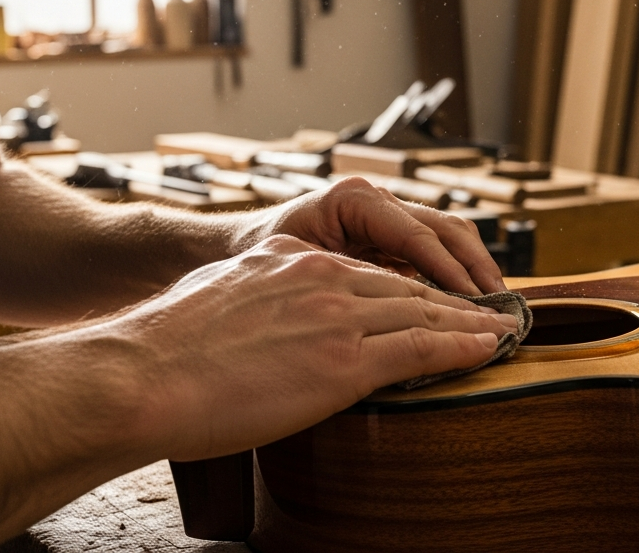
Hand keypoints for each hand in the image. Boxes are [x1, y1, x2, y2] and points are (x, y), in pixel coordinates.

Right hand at [112, 235, 516, 460]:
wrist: (138, 377)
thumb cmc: (160, 352)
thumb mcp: (218, 296)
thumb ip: (257, 296)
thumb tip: (268, 318)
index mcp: (289, 261)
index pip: (367, 272)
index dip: (409, 285)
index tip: (434, 297)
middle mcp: (319, 278)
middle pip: (404, 286)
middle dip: (451, 300)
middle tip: (487, 311)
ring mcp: (335, 317)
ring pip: (422, 312)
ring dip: (468, 323)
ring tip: (500, 330)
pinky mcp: (343, 362)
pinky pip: (420, 349)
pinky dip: (462, 347)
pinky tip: (487, 348)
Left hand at [242, 176, 506, 295]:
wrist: (227, 254)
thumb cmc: (251, 264)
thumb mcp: (294, 270)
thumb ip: (345, 281)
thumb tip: (398, 309)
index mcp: (354, 199)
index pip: (420, 237)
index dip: (453, 275)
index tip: (478, 308)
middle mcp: (375, 199)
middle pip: (446, 229)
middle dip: (476, 270)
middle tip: (500, 309)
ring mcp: (384, 213)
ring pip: (448, 234)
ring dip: (473, 270)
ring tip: (493, 308)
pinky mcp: (387, 233)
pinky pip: (432, 249)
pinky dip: (455, 273)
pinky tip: (466, 305)